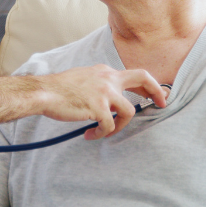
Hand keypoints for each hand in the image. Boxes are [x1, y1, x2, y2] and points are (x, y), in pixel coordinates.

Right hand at [39, 66, 167, 139]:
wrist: (44, 92)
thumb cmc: (58, 89)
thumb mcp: (82, 78)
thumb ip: (98, 83)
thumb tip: (107, 97)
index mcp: (104, 71)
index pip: (133, 74)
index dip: (147, 84)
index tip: (155, 93)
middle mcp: (108, 78)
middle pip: (142, 78)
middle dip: (156, 91)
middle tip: (162, 104)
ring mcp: (105, 92)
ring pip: (129, 111)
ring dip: (119, 126)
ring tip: (104, 131)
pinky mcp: (99, 107)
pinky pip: (109, 126)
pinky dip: (101, 133)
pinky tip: (89, 135)